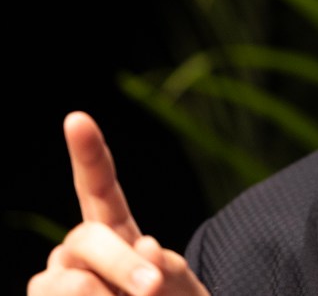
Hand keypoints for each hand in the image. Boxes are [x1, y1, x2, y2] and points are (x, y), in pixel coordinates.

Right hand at [27, 112, 208, 295]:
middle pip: (87, 238)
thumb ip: (171, 269)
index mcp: (115, 229)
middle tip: (152, 288)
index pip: (98, 186)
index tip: (76, 119)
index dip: (88, 154)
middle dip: (121, 264)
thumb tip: (147, 245)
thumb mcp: (182, 288)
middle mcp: (78, 248)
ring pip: (68, 281)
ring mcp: (55, 278)